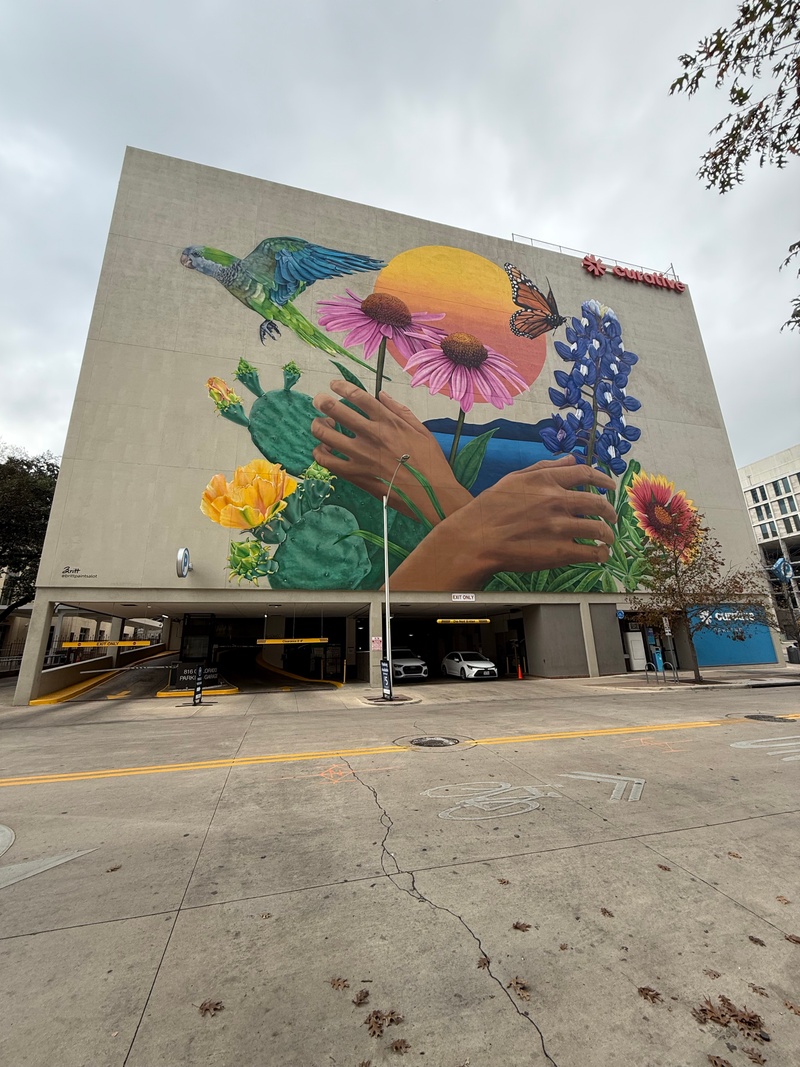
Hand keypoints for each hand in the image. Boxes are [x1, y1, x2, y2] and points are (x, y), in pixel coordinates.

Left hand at [311, 381, 471, 523]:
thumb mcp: (421, 430)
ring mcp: (360, 455)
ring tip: (320, 424)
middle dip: (322, 401)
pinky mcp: (355, 474)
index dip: (342, 386)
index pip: (358, 396)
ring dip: (318, 425)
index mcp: (388, 421)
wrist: (431, 494)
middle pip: (336, 410)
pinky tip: (323, 449)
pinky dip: (319, 453)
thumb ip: (399, 410)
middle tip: (319, 400)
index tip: (334, 384)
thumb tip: (381, 394)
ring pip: (326, 434)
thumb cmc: (430, 463)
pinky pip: (327, 461)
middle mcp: (371, 435)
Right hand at [390, 456, 617, 590]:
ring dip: (608, 534)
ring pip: (599, 529)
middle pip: (597, 503)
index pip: (585, 474)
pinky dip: (601, 554)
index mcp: (546, 480)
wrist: (475, 539)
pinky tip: (601, 555)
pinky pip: (591, 553)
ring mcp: (561, 527)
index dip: (603, 479)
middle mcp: (557, 501)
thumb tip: (571, 459)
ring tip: (609, 539)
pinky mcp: (560, 552)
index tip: (611, 487)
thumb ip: (545, 467)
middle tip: (612, 517)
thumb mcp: (514, 479)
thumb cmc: (489, 508)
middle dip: (610, 510)